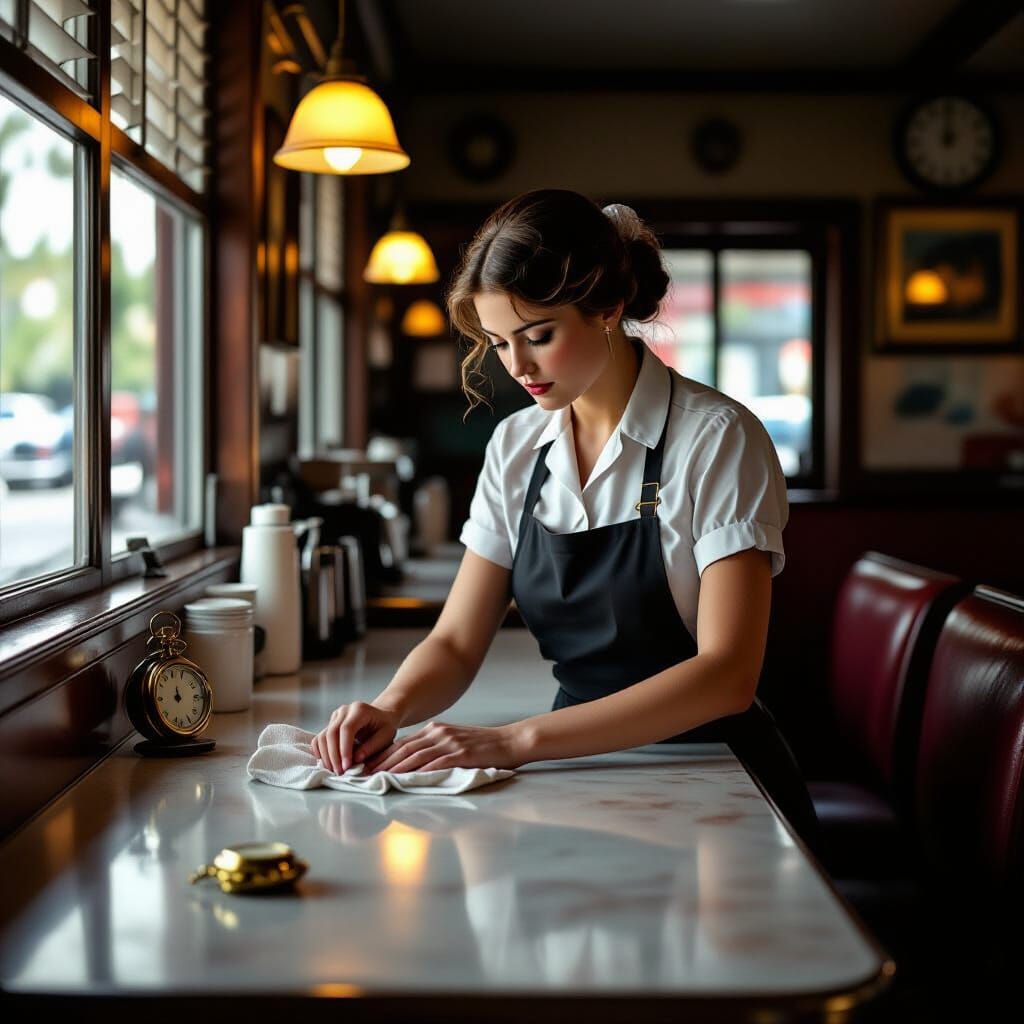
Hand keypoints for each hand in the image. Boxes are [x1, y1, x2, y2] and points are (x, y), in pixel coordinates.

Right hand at [311, 701, 403, 774]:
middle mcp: (344, 710)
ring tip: (335, 771)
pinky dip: (321, 751)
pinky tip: (328, 763)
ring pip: (323, 736)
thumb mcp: (386, 736)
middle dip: (334, 755)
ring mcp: (335, 716)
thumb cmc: (384, 727)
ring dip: (326, 756)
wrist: (380, 717)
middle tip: (340, 772)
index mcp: (360, 710)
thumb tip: (355, 760)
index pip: (346, 729)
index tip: (346, 766)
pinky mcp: (330, 724)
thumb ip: (372, 747)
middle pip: (331, 733)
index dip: (344, 749)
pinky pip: (319, 738)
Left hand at [362, 720, 528, 773]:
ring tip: (379, 777)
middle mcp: (439, 733)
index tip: (368, 765)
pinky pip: (436, 763)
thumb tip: (415, 762)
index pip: (403, 743)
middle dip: (382, 761)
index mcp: (436, 729)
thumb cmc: (484, 745)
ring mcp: (450, 742)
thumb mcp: (455, 740)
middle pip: (404, 748)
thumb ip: (436, 747)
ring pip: (416, 755)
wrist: (510, 741)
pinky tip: (408, 779)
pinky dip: (420, 771)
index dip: (383, 754)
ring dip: (395, 767)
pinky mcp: (461, 753)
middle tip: (365, 773)